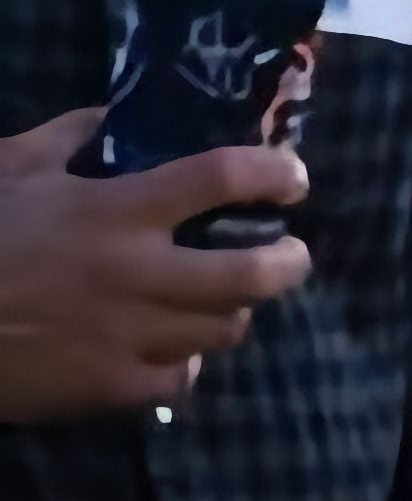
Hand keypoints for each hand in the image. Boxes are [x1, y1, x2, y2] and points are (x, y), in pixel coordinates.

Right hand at [0, 108, 312, 419]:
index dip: (272, 174)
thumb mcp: (8, 168)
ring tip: (225, 299)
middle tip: (291, 253)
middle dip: (289, 262)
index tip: (293, 179)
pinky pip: (180, 379)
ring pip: (225, 328)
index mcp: (115, 211)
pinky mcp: (109, 385)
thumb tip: (114, 114)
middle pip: (254, 273)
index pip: (220, 178)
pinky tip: (174, 350)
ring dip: (234, 311)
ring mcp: (128, 335)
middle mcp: (137, 273)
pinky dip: (186, 363)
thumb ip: (68, 137)